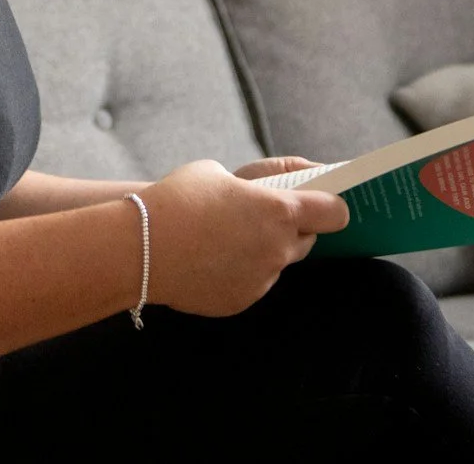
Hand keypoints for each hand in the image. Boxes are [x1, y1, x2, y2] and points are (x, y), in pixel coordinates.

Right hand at [137, 160, 348, 317]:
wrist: (139, 247)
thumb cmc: (178, 200)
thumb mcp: (217, 173)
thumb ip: (248, 186)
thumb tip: (256, 195)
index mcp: (279, 211)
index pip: (333, 213)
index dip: (334, 207)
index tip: (330, 206)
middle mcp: (278, 248)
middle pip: (307, 240)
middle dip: (294, 229)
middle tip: (267, 218)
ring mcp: (261, 278)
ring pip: (277, 263)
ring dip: (264, 251)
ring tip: (228, 239)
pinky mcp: (241, 300)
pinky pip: (252, 282)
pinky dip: (241, 271)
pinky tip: (212, 260)